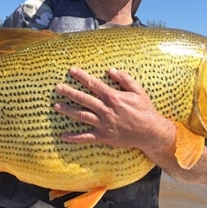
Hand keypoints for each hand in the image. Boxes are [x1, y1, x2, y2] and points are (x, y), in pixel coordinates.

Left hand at [54, 67, 173, 151]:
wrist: (150, 132)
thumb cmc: (145, 110)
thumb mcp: (138, 90)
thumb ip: (124, 79)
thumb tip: (111, 70)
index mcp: (113, 97)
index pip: (94, 84)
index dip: (82, 76)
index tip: (71, 70)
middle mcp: (106, 110)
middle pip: (84, 99)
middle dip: (69, 92)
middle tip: (57, 87)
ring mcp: (103, 124)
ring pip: (81, 116)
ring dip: (68, 110)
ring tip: (56, 105)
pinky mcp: (104, 136)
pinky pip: (86, 137)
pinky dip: (74, 138)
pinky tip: (62, 136)